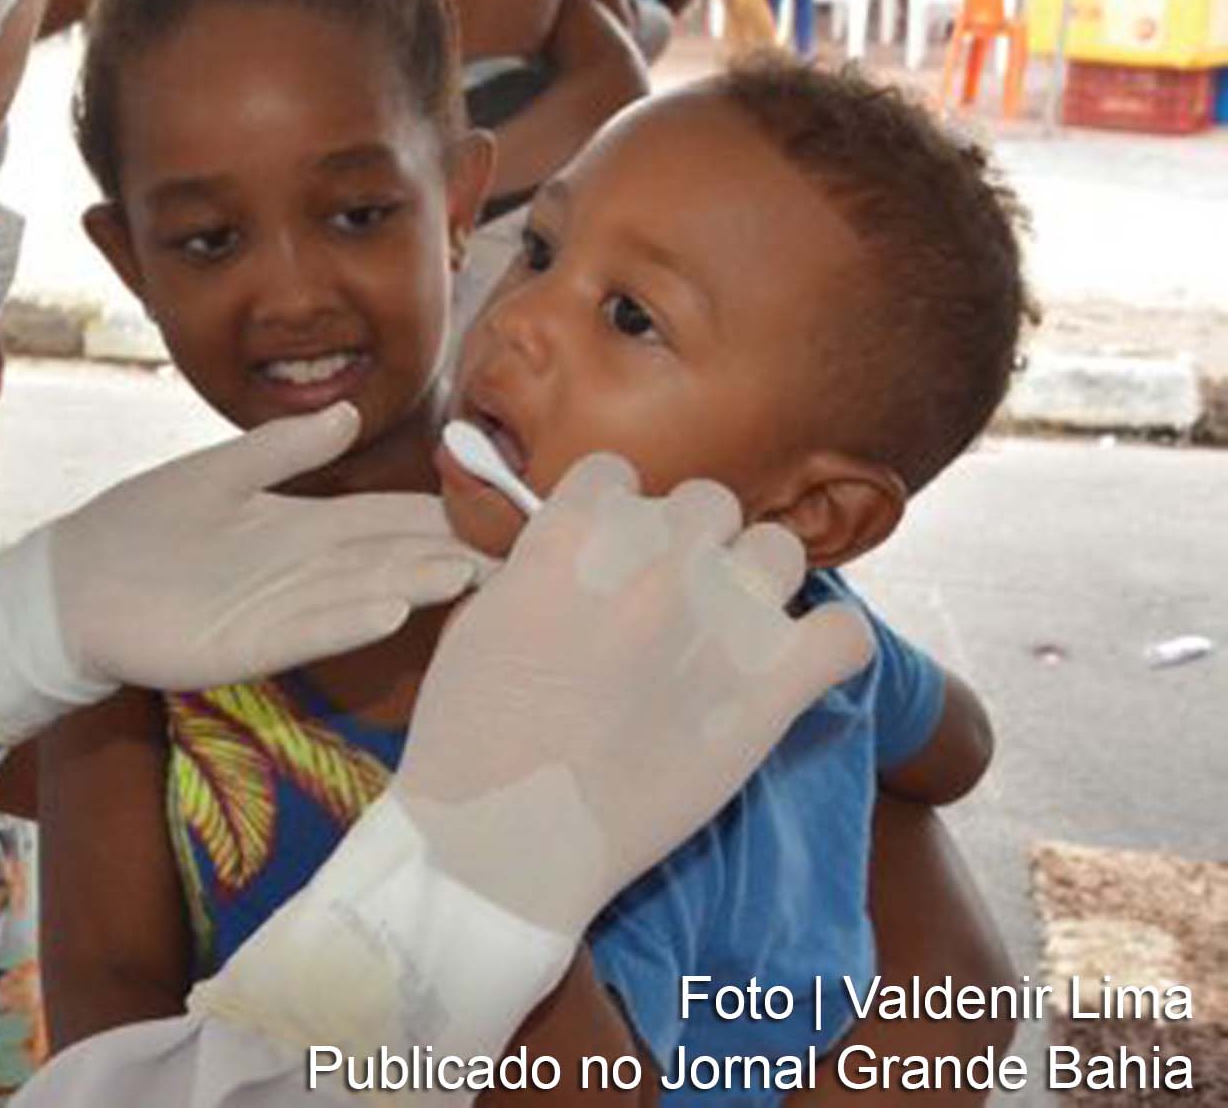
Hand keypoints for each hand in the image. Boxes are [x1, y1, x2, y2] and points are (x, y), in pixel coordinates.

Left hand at [51, 404, 483, 690]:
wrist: (73, 585)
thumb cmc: (143, 526)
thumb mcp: (219, 473)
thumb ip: (284, 448)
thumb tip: (348, 412)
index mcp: (298, 527)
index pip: (382, 519)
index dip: (436, 514)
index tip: (495, 507)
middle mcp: (301, 573)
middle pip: (386, 559)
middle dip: (446, 553)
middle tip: (515, 550)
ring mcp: (277, 612)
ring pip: (360, 594)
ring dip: (414, 585)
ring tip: (469, 572)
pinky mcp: (244, 647)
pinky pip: (307, 631)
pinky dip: (348, 620)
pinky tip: (391, 609)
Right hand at [391, 454, 874, 934]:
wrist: (506, 839)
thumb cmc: (468, 739)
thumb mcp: (477, 622)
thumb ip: (537, 569)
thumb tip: (575, 556)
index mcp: (571, 538)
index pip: (616, 474)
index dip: (611, 513)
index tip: (605, 555)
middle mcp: (652, 564)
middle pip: (704, 502)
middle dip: (686, 543)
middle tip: (665, 599)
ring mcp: (719, 624)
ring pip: (778, 549)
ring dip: (754, 582)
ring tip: (729, 630)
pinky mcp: (770, 695)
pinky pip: (844, 634)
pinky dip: (826, 645)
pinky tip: (793, 667)